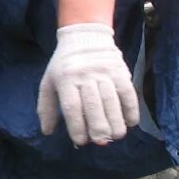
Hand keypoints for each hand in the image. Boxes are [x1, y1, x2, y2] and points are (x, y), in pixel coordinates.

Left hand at [37, 23, 140, 146]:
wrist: (84, 36)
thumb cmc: (64, 65)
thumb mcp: (49, 82)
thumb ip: (47, 107)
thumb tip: (47, 131)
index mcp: (65, 79)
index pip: (72, 107)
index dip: (77, 126)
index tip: (81, 141)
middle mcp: (85, 75)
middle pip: (93, 105)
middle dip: (98, 127)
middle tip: (101, 141)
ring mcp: (104, 72)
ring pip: (112, 100)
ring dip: (116, 121)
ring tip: (116, 135)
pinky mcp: (120, 70)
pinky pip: (128, 92)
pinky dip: (131, 109)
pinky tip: (130, 122)